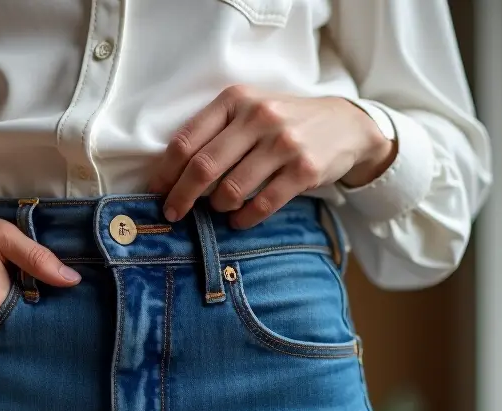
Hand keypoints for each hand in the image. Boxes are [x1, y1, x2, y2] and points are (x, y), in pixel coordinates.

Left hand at [150, 85, 396, 228]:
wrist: (345, 124)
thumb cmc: (282, 122)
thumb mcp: (248, 110)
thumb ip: (213, 132)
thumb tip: (172, 175)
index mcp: (235, 99)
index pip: (186, 140)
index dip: (166, 172)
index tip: (156, 192)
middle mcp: (258, 116)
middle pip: (203, 167)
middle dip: (181, 196)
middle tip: (173, 213)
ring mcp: (284, 143)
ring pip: (231, 189)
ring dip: (218, 206)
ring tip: (218, 209)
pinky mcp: (304, 169)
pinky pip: (262, 204)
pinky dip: (244, 218)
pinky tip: (239, 220)